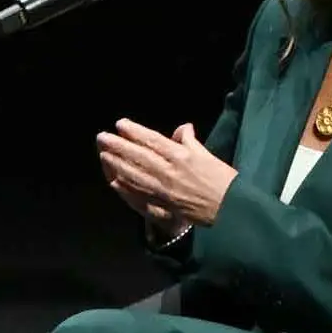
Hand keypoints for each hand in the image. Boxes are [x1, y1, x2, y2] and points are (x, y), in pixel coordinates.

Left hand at [98, 119, 237, 229]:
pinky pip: (140, 194)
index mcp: (181, 156)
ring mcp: (165, 188)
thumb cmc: (222, 179)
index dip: (134, 131)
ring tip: (104, 154)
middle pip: (138, 156)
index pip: (152, 140)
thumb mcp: (207, 155)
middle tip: (102, 136)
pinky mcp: (164, 203)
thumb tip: (184, 127)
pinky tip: (114, 181)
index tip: (120, 124)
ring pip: (135, 174)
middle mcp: (170, 170)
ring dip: (117, 164)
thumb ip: (190, 142)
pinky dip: (126, 187)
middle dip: (118, 145)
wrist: (230, 208)